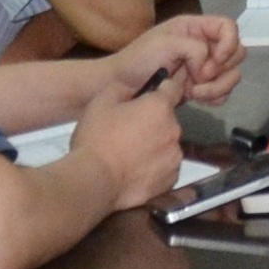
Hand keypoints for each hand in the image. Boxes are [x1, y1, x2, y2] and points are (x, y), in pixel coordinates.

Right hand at [69, 65, 186, 204]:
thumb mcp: (101, 102)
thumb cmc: (96, 140)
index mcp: (159, 107)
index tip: (153, 94)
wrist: (94, 181)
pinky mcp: (171, 180)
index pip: (173, 88)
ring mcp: (174, 157)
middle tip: (127, 131)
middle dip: (152, 122)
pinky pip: (165, 168)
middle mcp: (174, 130)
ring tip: (128, 154)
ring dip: (154, 146)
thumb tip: (134, 88)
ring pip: (167, 145)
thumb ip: (123, 88)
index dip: (163, 89)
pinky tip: (134, 170)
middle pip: (167, 120)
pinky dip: (154, 168)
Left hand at [106, 12, 245, 104]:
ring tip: (194, 92)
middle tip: (199, 77)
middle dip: (222, 69)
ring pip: (232, 76)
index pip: (229, 27)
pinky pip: (223, 92)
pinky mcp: (202, 87)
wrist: (122, 86)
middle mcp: (203, 45)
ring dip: (217, 86)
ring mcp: (204, 68)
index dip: (228, 44)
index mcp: (195, 28)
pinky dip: (214, 97)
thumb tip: (208, 67)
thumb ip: (194, 48)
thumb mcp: (165, 43)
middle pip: (237, 53)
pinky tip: (194, 97)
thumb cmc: (139, 59)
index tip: (214, 60)